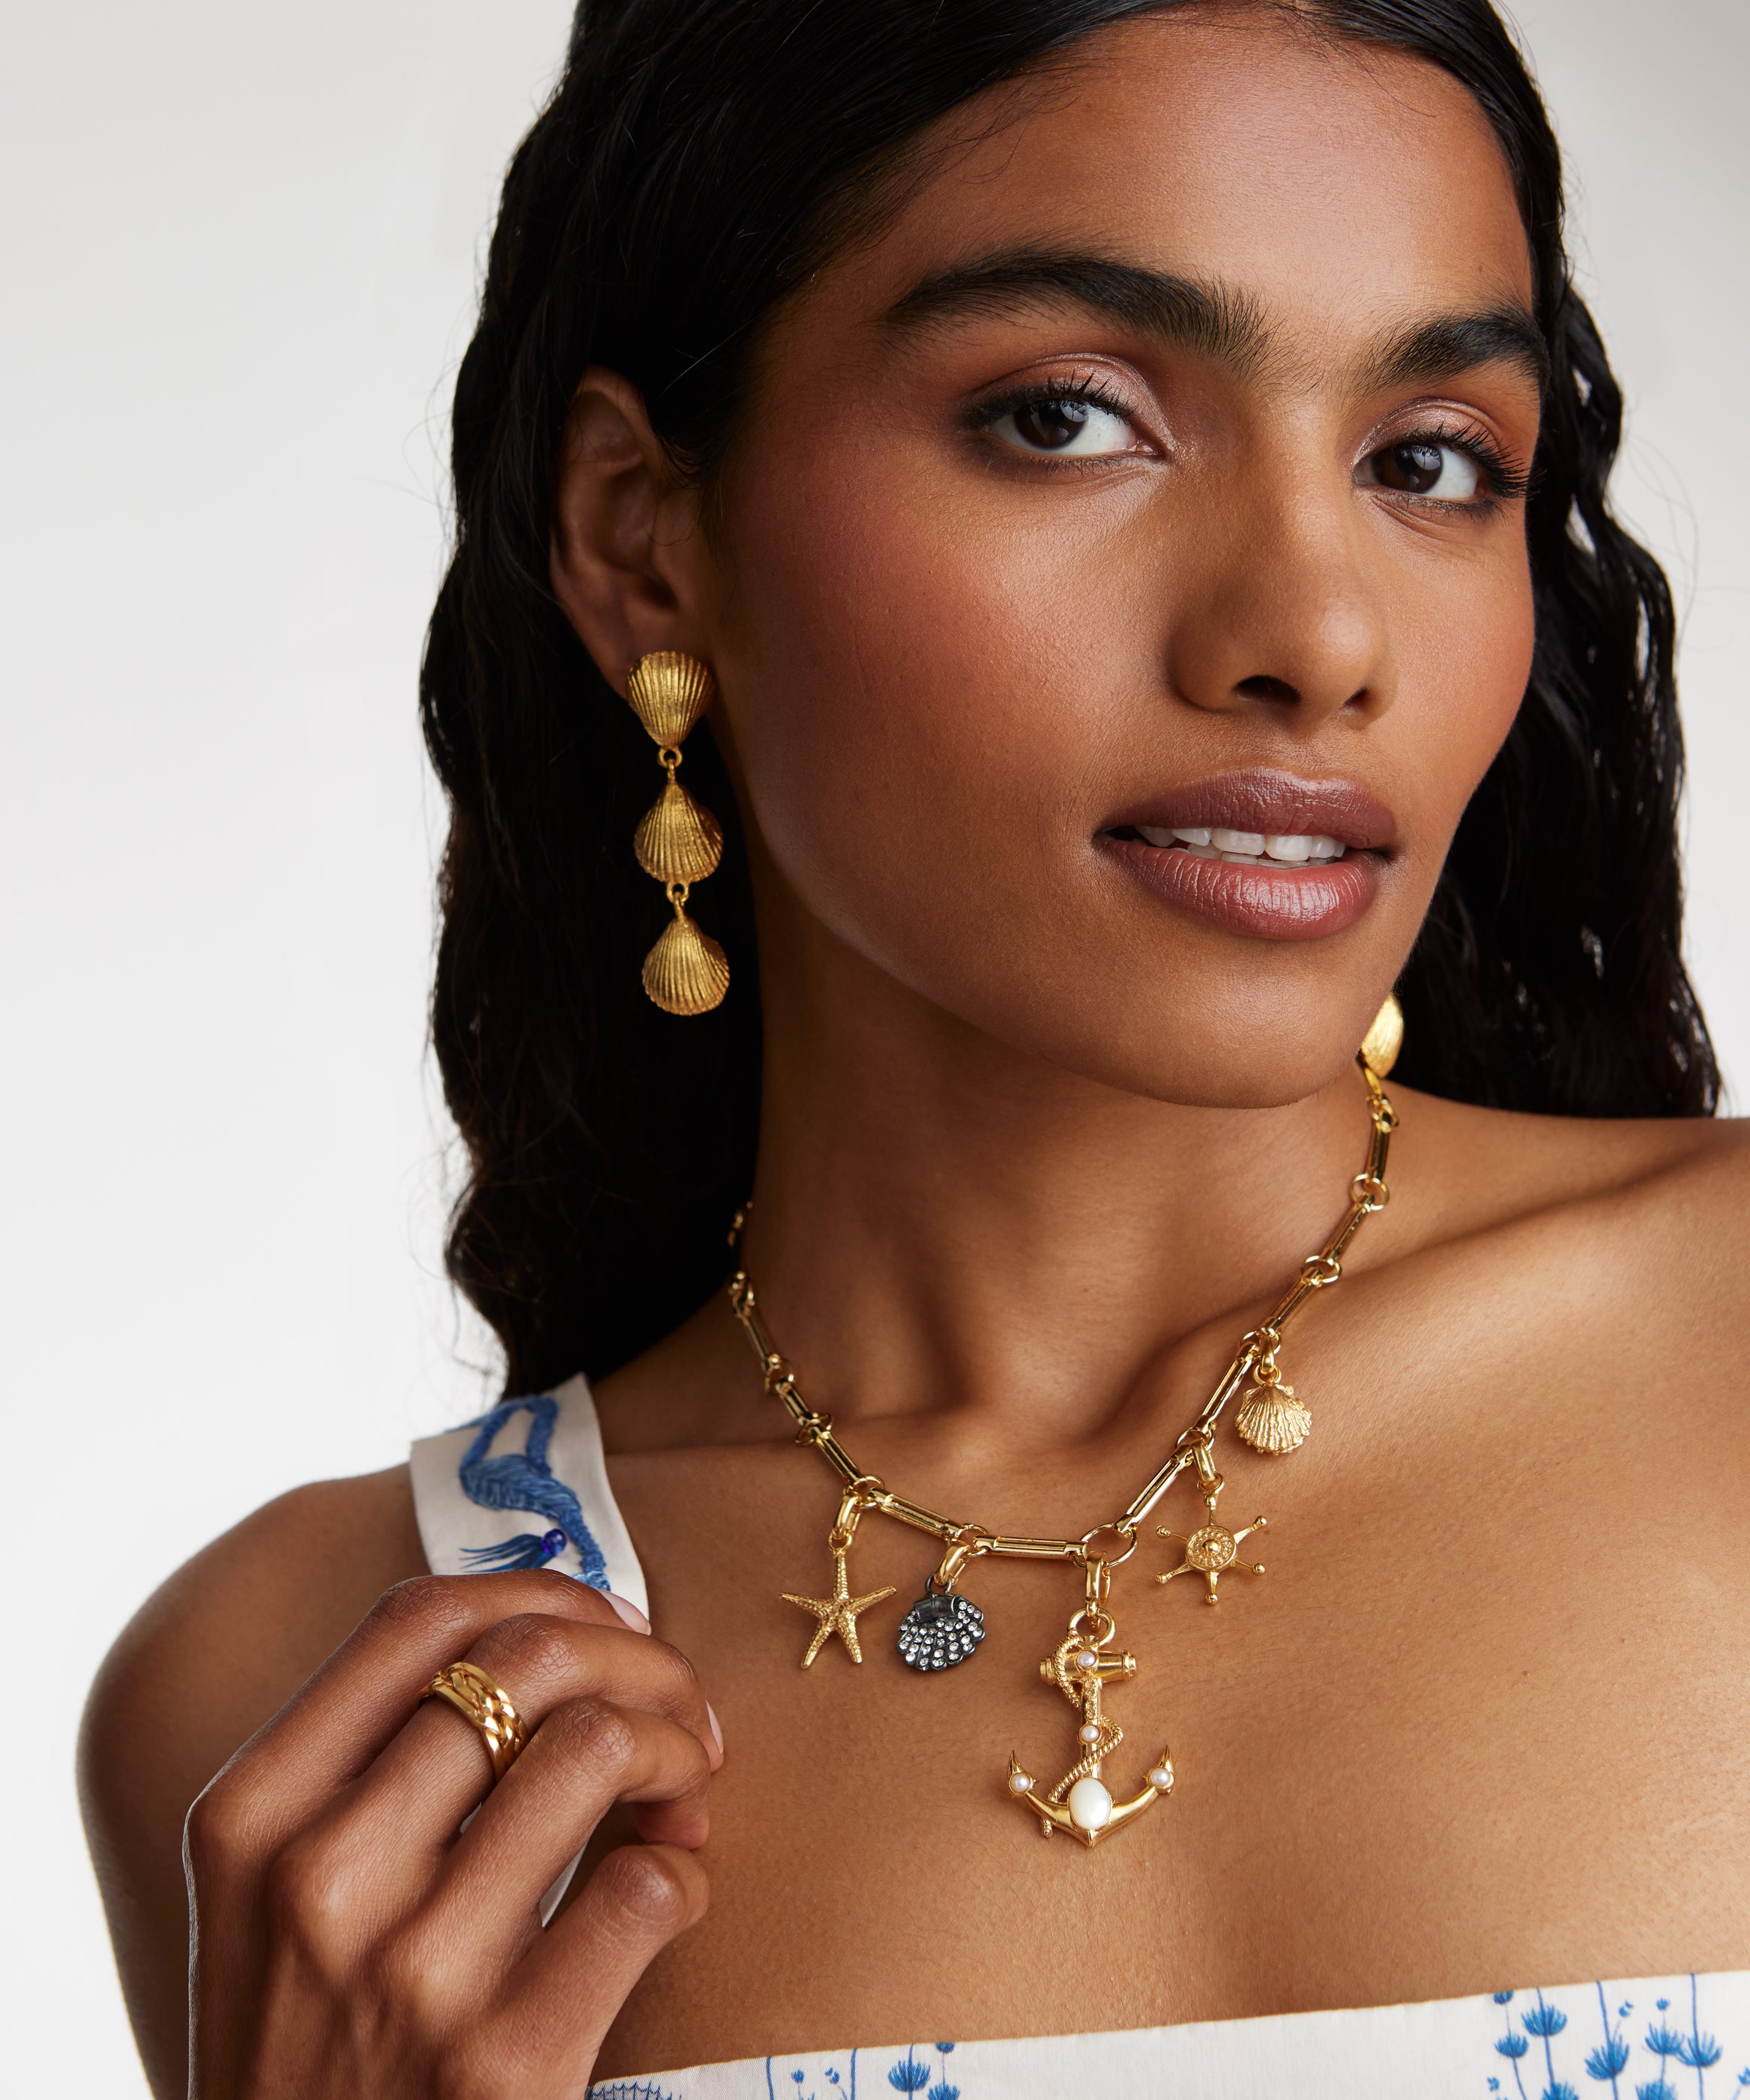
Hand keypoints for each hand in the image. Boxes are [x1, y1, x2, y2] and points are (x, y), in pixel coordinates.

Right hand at [183, 1572, 718, 2096]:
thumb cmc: (308, 2055)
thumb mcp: (272, 1902)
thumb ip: (366, 1769)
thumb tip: (546, 1630)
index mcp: (250, 1817)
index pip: (418, 1617)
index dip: (542, 1591)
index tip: (605, 1621)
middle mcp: (317, 1877)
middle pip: (525, 1660)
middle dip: (638, 1657)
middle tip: (677, 1704)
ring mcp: (411, 1971)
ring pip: (596, 1747)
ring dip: (677, 1747)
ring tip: (685, 1790)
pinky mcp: (506, 2063)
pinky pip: (647, 1889)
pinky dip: (687, 1872)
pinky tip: (670, 1890)